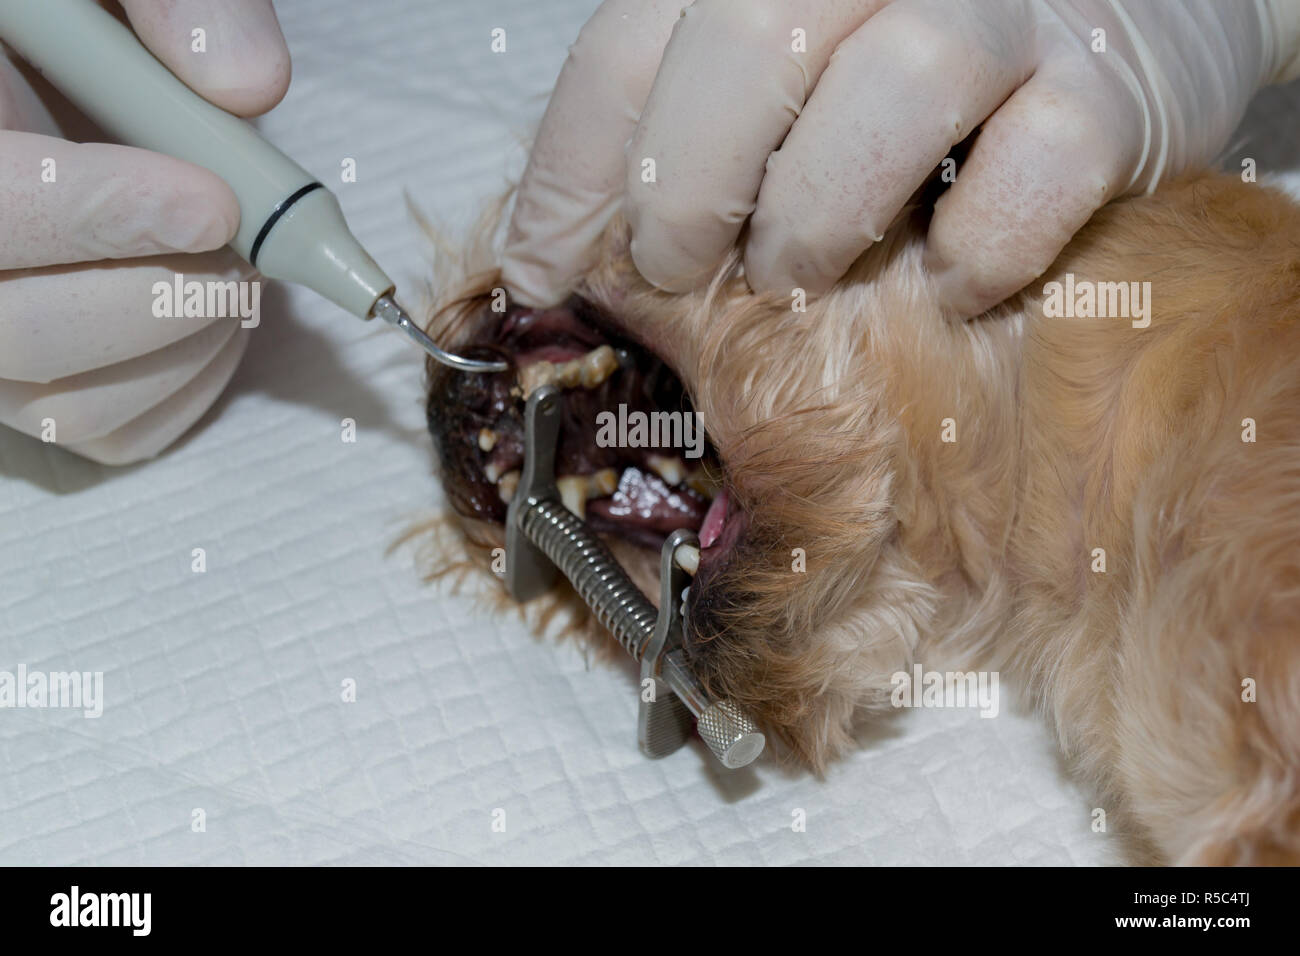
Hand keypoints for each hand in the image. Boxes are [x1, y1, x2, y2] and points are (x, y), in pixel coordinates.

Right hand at [0, 0, 289, 464]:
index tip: (209, 199)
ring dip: (189, 344)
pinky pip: (116, 432)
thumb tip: (251, 86)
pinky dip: (193, 386)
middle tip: (235, 243)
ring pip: (72, 405)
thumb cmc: (86, 27)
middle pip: (19, 336)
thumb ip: (166, 0)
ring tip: (238, 269)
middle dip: (159, 296)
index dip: (92, 217)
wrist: (67, 73)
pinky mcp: (46, 386)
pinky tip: (222, 317)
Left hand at [502, 0, 1299, 316]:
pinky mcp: (1114, 86)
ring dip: (816, 218)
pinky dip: (972, 253)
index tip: (542, 266)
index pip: (632, 43)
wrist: (1134, 4)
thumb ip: (699, 117)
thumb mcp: (797, 55)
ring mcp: (1011, 5)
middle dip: (683, 189)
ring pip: (889, 92)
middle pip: (746, 45)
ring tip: (801, 271)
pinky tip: (946, 280)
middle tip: (676, 268)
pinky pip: (1030, 174)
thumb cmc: (931, 47)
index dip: (572, 170)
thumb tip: (571, 247)